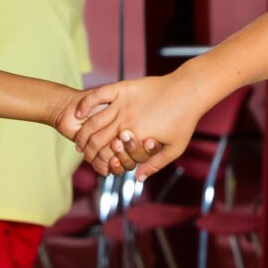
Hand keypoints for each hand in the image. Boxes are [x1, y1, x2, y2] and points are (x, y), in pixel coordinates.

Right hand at [71, 74, 206, 181]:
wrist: (189, 91)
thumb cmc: (184, 121)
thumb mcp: (174, 148)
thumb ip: (155, 165)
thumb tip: (138, 178)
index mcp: (135, 138)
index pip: (108, 154)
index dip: (99, 162)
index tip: (97, 163)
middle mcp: (126, 122)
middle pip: (96, 140)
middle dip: (87, 150)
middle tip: (83, 152)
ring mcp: (122, 104)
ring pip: (93, 122)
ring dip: (82, 133)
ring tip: (78, 139)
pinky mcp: (122, 88)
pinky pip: (98, 96)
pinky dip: (85, 104)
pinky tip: (79, 112)